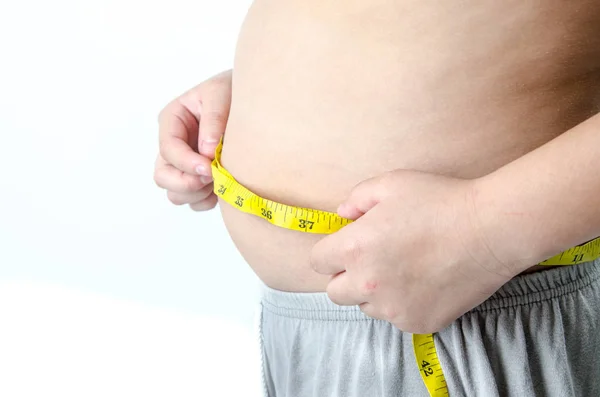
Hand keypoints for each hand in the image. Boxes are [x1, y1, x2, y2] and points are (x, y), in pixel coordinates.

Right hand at [154, 70, 231, 210]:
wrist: (253, 100)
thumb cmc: (232, 91)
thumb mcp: (220, 93)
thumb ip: (213, 118)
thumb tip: (207, 152)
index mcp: (172, 121)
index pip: (168, 149)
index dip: (186, 163)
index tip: (208, 168)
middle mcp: (174, 145)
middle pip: (163, 176)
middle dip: (185, 183)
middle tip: (212, 178)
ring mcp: (184, 165)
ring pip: (175, 193)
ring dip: (197, 193)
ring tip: (220, 180)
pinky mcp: (199, 179)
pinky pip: (194, 202)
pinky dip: (207, 200)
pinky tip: (223, 187)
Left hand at [310, 170, 515, 333]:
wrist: (490, 230)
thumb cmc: (440, 201)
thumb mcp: (390, 184)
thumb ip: (356, 198)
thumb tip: (342, 215)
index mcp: (353, 249)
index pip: (317, 262)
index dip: (329, 251)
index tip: (346, 245)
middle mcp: (367, 285)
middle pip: (335, 292)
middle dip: (346, 276)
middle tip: (373, 259)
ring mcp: (393, 309)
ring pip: (367, 306)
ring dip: (374, 292)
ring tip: (404, 269)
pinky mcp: (418, 323)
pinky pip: (397, 317)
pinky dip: (403, 304)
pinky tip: (425, 282)